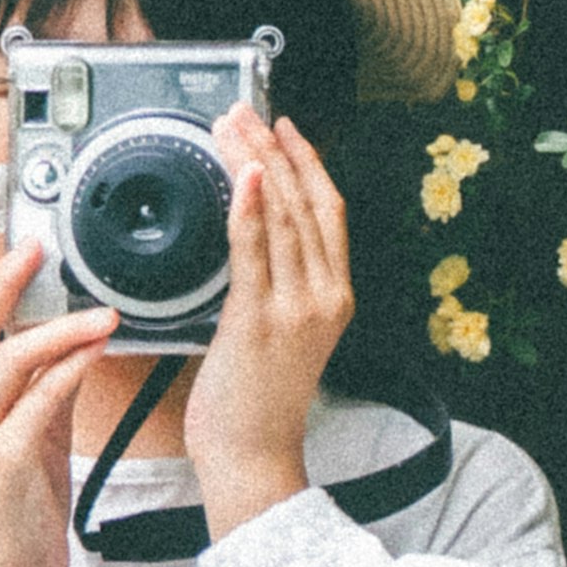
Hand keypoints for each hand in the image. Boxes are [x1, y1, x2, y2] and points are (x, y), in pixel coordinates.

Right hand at [0, 227, 118, 566]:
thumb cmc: (18, 524)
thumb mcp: (26, 448)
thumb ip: (39, 398)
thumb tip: (69, 349)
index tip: (17, 262)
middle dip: (5, 282)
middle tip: (39, 250)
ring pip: (9, 358)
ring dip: (59, 326)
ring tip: (101, 311)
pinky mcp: (5, 461)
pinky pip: (42, 397)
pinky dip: (73, 365)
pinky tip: (99, 347)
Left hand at [184, 111, 353, 544]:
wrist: (252, 455)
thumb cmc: (255, 400)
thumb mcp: (282, 333)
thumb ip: (276, 284)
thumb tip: (250, 231)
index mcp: (335, 297)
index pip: (329, 211)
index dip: (308, 162)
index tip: (283, 127)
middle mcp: (326, 297)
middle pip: (307, 203)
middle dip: (274, 149)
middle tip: (245, 112)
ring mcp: (297, 308)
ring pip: (282, 216)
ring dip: (254, 163)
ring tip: (231, 128)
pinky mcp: (261, 320)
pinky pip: (256, 251)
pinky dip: (251, 206)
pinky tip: (245, 175)